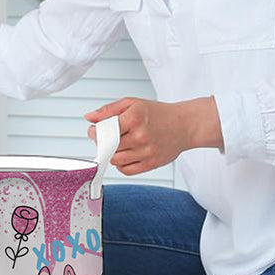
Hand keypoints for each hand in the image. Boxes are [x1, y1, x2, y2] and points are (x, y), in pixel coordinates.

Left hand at [84, 96, 222, 174]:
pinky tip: (127, 154)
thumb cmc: (158, 114)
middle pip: (108, 147)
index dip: (95, 132)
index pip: (104, 131)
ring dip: (113, 154)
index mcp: (134, 118)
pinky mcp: (151, 163)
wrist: (184, 125)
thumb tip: (89, 118)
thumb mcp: (132, 104)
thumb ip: (108, 110)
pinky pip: (126, 170)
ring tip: (120, 145)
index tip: (95, 131)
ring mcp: (146, 152)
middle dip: (103, 143)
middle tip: (108, 137)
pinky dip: (122, 164)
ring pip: (115, 160)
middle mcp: (140, 136)